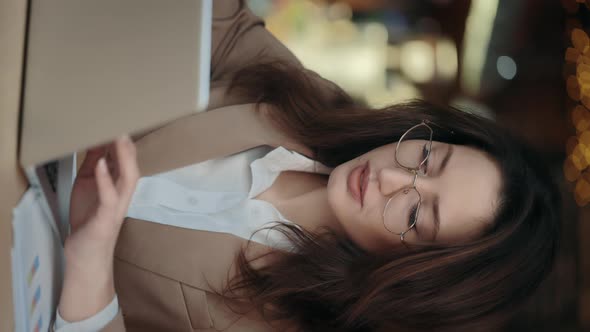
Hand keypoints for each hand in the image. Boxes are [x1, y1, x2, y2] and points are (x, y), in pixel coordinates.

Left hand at [59, 136, 139, 321]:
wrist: (86, 252)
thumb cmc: (89, 218)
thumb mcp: (88, 184)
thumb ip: (92, 164)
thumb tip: (95, 141)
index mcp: (119, 183)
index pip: (126, 156)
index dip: (124, 138)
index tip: (120, 116)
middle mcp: (124, 192)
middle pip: (131, 163)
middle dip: (128, 143)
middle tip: (123, 120)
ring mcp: (118, 204)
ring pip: (128, 177)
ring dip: (123, 157)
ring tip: (118, 137)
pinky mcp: (107, 216)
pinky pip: (109, 195)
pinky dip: (105, 179)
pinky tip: (101, 164)